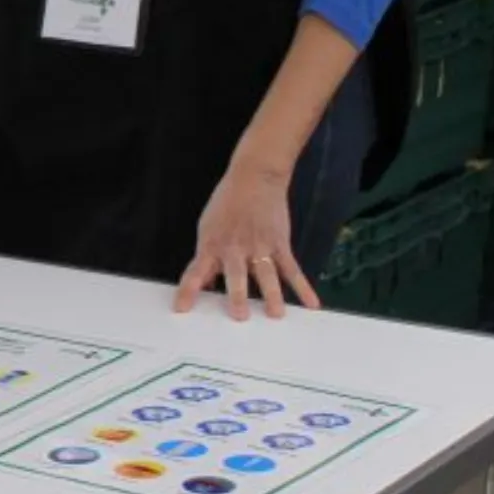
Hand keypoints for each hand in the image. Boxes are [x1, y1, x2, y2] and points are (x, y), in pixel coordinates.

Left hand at [173, 163, 320, 321]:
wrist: (254, 177)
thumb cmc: (226, 204)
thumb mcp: (207, 227)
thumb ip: (207, 257)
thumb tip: (205, 284)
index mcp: (212, 245)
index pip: (195, 271)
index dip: (188, 290)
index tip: (181, 309)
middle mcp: (235, 248)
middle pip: (236, 274)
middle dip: (237, 294)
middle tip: (239, 316)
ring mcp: (259, 246)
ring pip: (266, 274)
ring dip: (271, 294)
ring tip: (276, 314)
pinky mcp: (279, 244)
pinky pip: (292, 269)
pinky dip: (303, 287)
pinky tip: (311, 304)